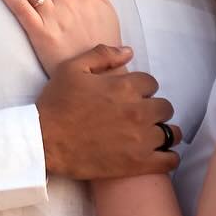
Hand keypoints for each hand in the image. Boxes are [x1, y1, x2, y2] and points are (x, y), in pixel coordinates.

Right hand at [37, 46, 184, 180]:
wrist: (43, 143)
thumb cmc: (56, 104)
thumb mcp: (72, 68)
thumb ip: (102, 55)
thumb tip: (129, 52)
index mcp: (126, 86)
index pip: (152, 83)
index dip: (142, 89)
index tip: (131, 97)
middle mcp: (138, 111)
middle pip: (165, 107)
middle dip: (153, 109)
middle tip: (138, 117)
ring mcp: (141, 139)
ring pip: (171, 132)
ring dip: (163, 132)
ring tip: (149, 136)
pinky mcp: (138, 163)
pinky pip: (170, 159)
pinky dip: (169, 157)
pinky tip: (159, 155)